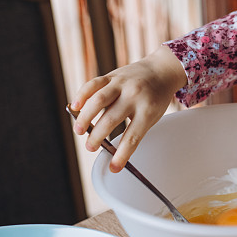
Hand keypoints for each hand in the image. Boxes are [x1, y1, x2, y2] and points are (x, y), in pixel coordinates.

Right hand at [69, 45, 186, 171]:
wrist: (162, 69)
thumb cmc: (156, 98)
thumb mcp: (152, 115)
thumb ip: (133, 129)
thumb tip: (112, 149)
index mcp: (148, 110)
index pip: (132, 137)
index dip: (121, 155)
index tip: (114, 167)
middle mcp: (134, 96)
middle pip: (111, 119)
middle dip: (97, 137)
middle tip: (90, 147)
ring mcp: (122, 84)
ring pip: (98, 100)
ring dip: (85, 118)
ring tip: (79, 131)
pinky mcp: (112, 75)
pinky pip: (93, 84)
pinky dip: (82, 95)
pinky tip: (74, 107)